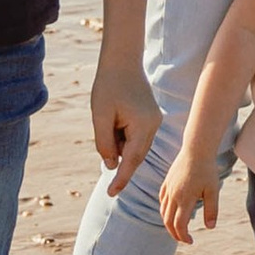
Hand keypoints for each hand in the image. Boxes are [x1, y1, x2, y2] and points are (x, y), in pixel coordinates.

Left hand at [92, 56, 160, 190]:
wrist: (122, 60)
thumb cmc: (109, 86)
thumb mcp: (100, 116)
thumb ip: (104, 144)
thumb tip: (111, 165)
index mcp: (143, 125)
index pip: (132, 161)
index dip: (121, 179)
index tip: (111, 193)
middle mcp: (154, 125)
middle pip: (134, 154)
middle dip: (117, 153)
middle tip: (105, 128)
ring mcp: (154, 121)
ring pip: (135, 146)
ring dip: (120, 143)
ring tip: (111, 117)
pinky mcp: (151, 117)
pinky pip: (136, 136)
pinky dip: (124, 136)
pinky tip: (116, 117)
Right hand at [156, 152, 216, 242]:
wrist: (196, 148)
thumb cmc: (207, 169)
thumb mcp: (213, 190)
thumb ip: (211, 210)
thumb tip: (210, 227)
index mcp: (184, 199)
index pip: (179, 225)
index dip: (183, 237)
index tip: (191, 241)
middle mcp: (173, 195)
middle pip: (168, 222)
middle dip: (175, 234)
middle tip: (184, 239)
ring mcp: (168, 188)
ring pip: (163, 212)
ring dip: (169, 223)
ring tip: (179, 228)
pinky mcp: (166, 182)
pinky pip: (162, 200)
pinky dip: (165, 210)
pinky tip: (172, 211)